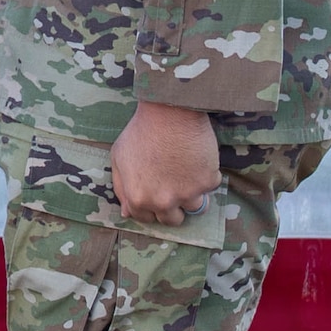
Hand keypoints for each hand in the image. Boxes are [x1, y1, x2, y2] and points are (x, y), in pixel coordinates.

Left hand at [110, 102, 219, 227]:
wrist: (169, 110)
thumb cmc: (140, 130)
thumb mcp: (120, 158)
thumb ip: (122, 188)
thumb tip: (127, 212)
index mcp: (138, 198)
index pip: (146, 219)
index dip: (151, 206)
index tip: (157, 194)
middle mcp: (163, 202)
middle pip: (173, 220)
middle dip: (173, 207)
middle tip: (175, 186)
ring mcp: (187, 194)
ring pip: (195, 207)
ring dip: (193, 193)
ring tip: (187, 171)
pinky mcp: (207, 182)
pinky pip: (210, 185)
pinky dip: (207, 174)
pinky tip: (197, 157)